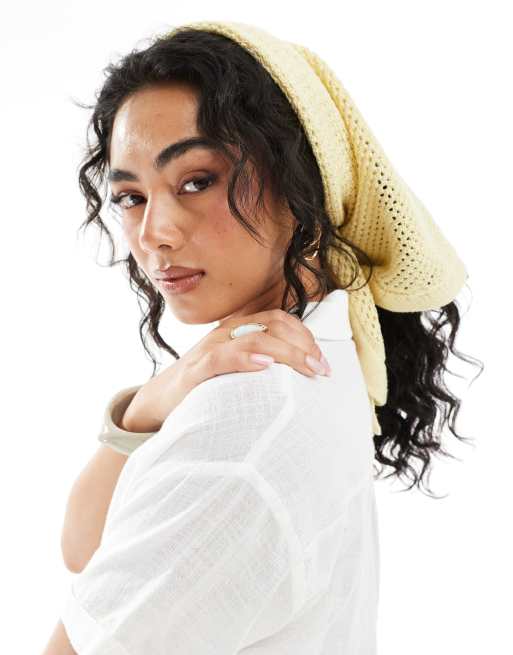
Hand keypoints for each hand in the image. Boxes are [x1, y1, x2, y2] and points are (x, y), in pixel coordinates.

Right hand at [122, 308, 330, 432]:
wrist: (160, 400)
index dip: (306, 336)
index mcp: (240, 329)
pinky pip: (222, 357)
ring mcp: (211, 348)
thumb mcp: (239, 368)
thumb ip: (264, 363)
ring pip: (255, 338)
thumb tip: (303, 373)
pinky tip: (265, 366)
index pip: (280, 320)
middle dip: (304, 346)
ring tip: (307, 369)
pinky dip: (246, 358)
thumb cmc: (206, 385)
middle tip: (322, 370)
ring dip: (287, 353)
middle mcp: (227, 333)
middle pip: (274, 326)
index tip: (323, 361)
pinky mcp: (196, 370)